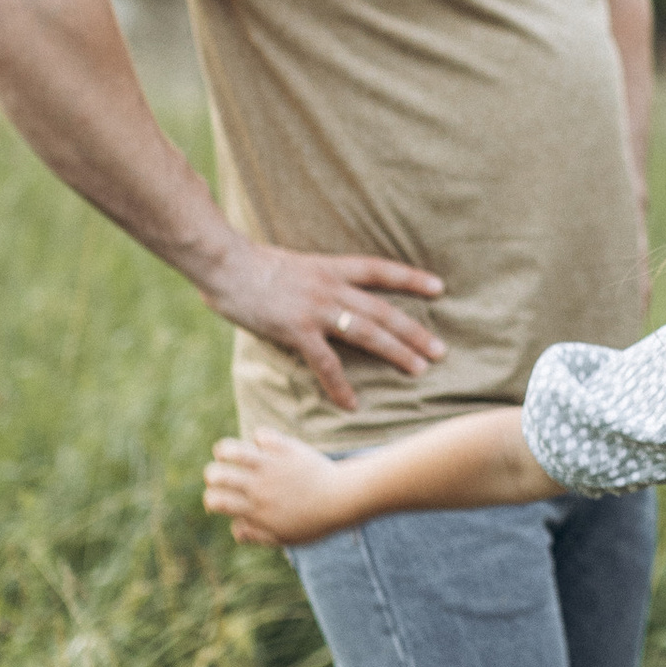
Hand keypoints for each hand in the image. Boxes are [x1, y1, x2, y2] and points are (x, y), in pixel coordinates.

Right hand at [199, 239, 446, 412]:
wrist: (225, 262)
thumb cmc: (250, 264)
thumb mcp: (291, 265)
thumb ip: (310, 282)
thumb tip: (318, 295)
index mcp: (331, 268)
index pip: (380, 270)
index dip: (411, 279)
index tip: (439, 287)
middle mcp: (331, 287)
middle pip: (383, 310)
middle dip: (414, 331)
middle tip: (440, 350)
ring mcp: (316, 309)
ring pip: (367, 333)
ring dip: (396, 352)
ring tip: (419, 370)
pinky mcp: (296, 330)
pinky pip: (325, 363)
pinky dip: (340, 386)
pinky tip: (352, 403)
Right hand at [205, 428, 351, 547]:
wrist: (342, 500)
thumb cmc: (314, 521)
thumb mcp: (285, 537)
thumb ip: (257, 534)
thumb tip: (235, 528)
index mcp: (254, 510)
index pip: (215, 500)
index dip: (212, 498)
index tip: (223, 497)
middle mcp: (257, 487)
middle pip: (215, 474)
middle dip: (213, 474)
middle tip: (225, 475)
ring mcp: (270, 466)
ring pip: (230, 450)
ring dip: (227, 450)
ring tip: (234, 453)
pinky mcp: (284, 449)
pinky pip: (261, 434)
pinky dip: (260, 437)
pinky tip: (266, 443)